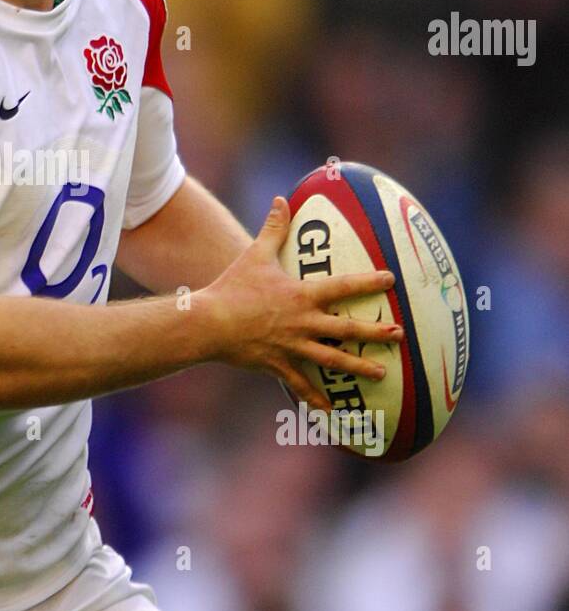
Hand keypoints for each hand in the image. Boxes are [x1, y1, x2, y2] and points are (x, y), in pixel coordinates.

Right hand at [197, 196, 402, 412]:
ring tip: (381, 373)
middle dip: (376, 332)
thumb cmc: (233, 286)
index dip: (369, 282)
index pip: (343, 287)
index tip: (391, 279)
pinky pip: (301, 385)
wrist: (210, 322)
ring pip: (332, 360)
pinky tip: (332, 411)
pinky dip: (315, 398)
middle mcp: (304, 322)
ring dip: (358, 367)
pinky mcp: (278, 365)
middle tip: (400, 334)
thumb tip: (282, 199)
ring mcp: (293, 347)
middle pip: (347, 329)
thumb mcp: (255, 254)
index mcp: (302, 295)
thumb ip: (273, 228)